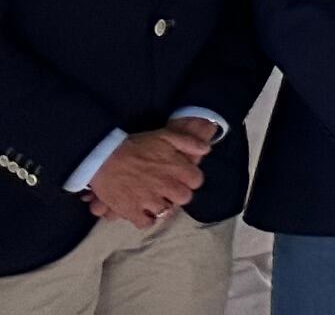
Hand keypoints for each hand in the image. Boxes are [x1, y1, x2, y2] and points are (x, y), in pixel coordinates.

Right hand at [85, 128, 209, 229]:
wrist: (104, 157)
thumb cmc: (136, 145)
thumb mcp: (166, 135)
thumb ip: (189, 142)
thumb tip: (206, 150)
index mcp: (176, 168)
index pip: (196, 181)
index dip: (190, 180)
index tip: (182, 178)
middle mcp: (166, 185)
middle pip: (184, 198)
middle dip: (178, 194)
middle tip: (168, 190)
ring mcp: (149, 200)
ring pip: (166, 212)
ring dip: (162, 207)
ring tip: (154, 200)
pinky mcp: (131, 211)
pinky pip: (146, 223)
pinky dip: (145, 219)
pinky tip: (142, 211)